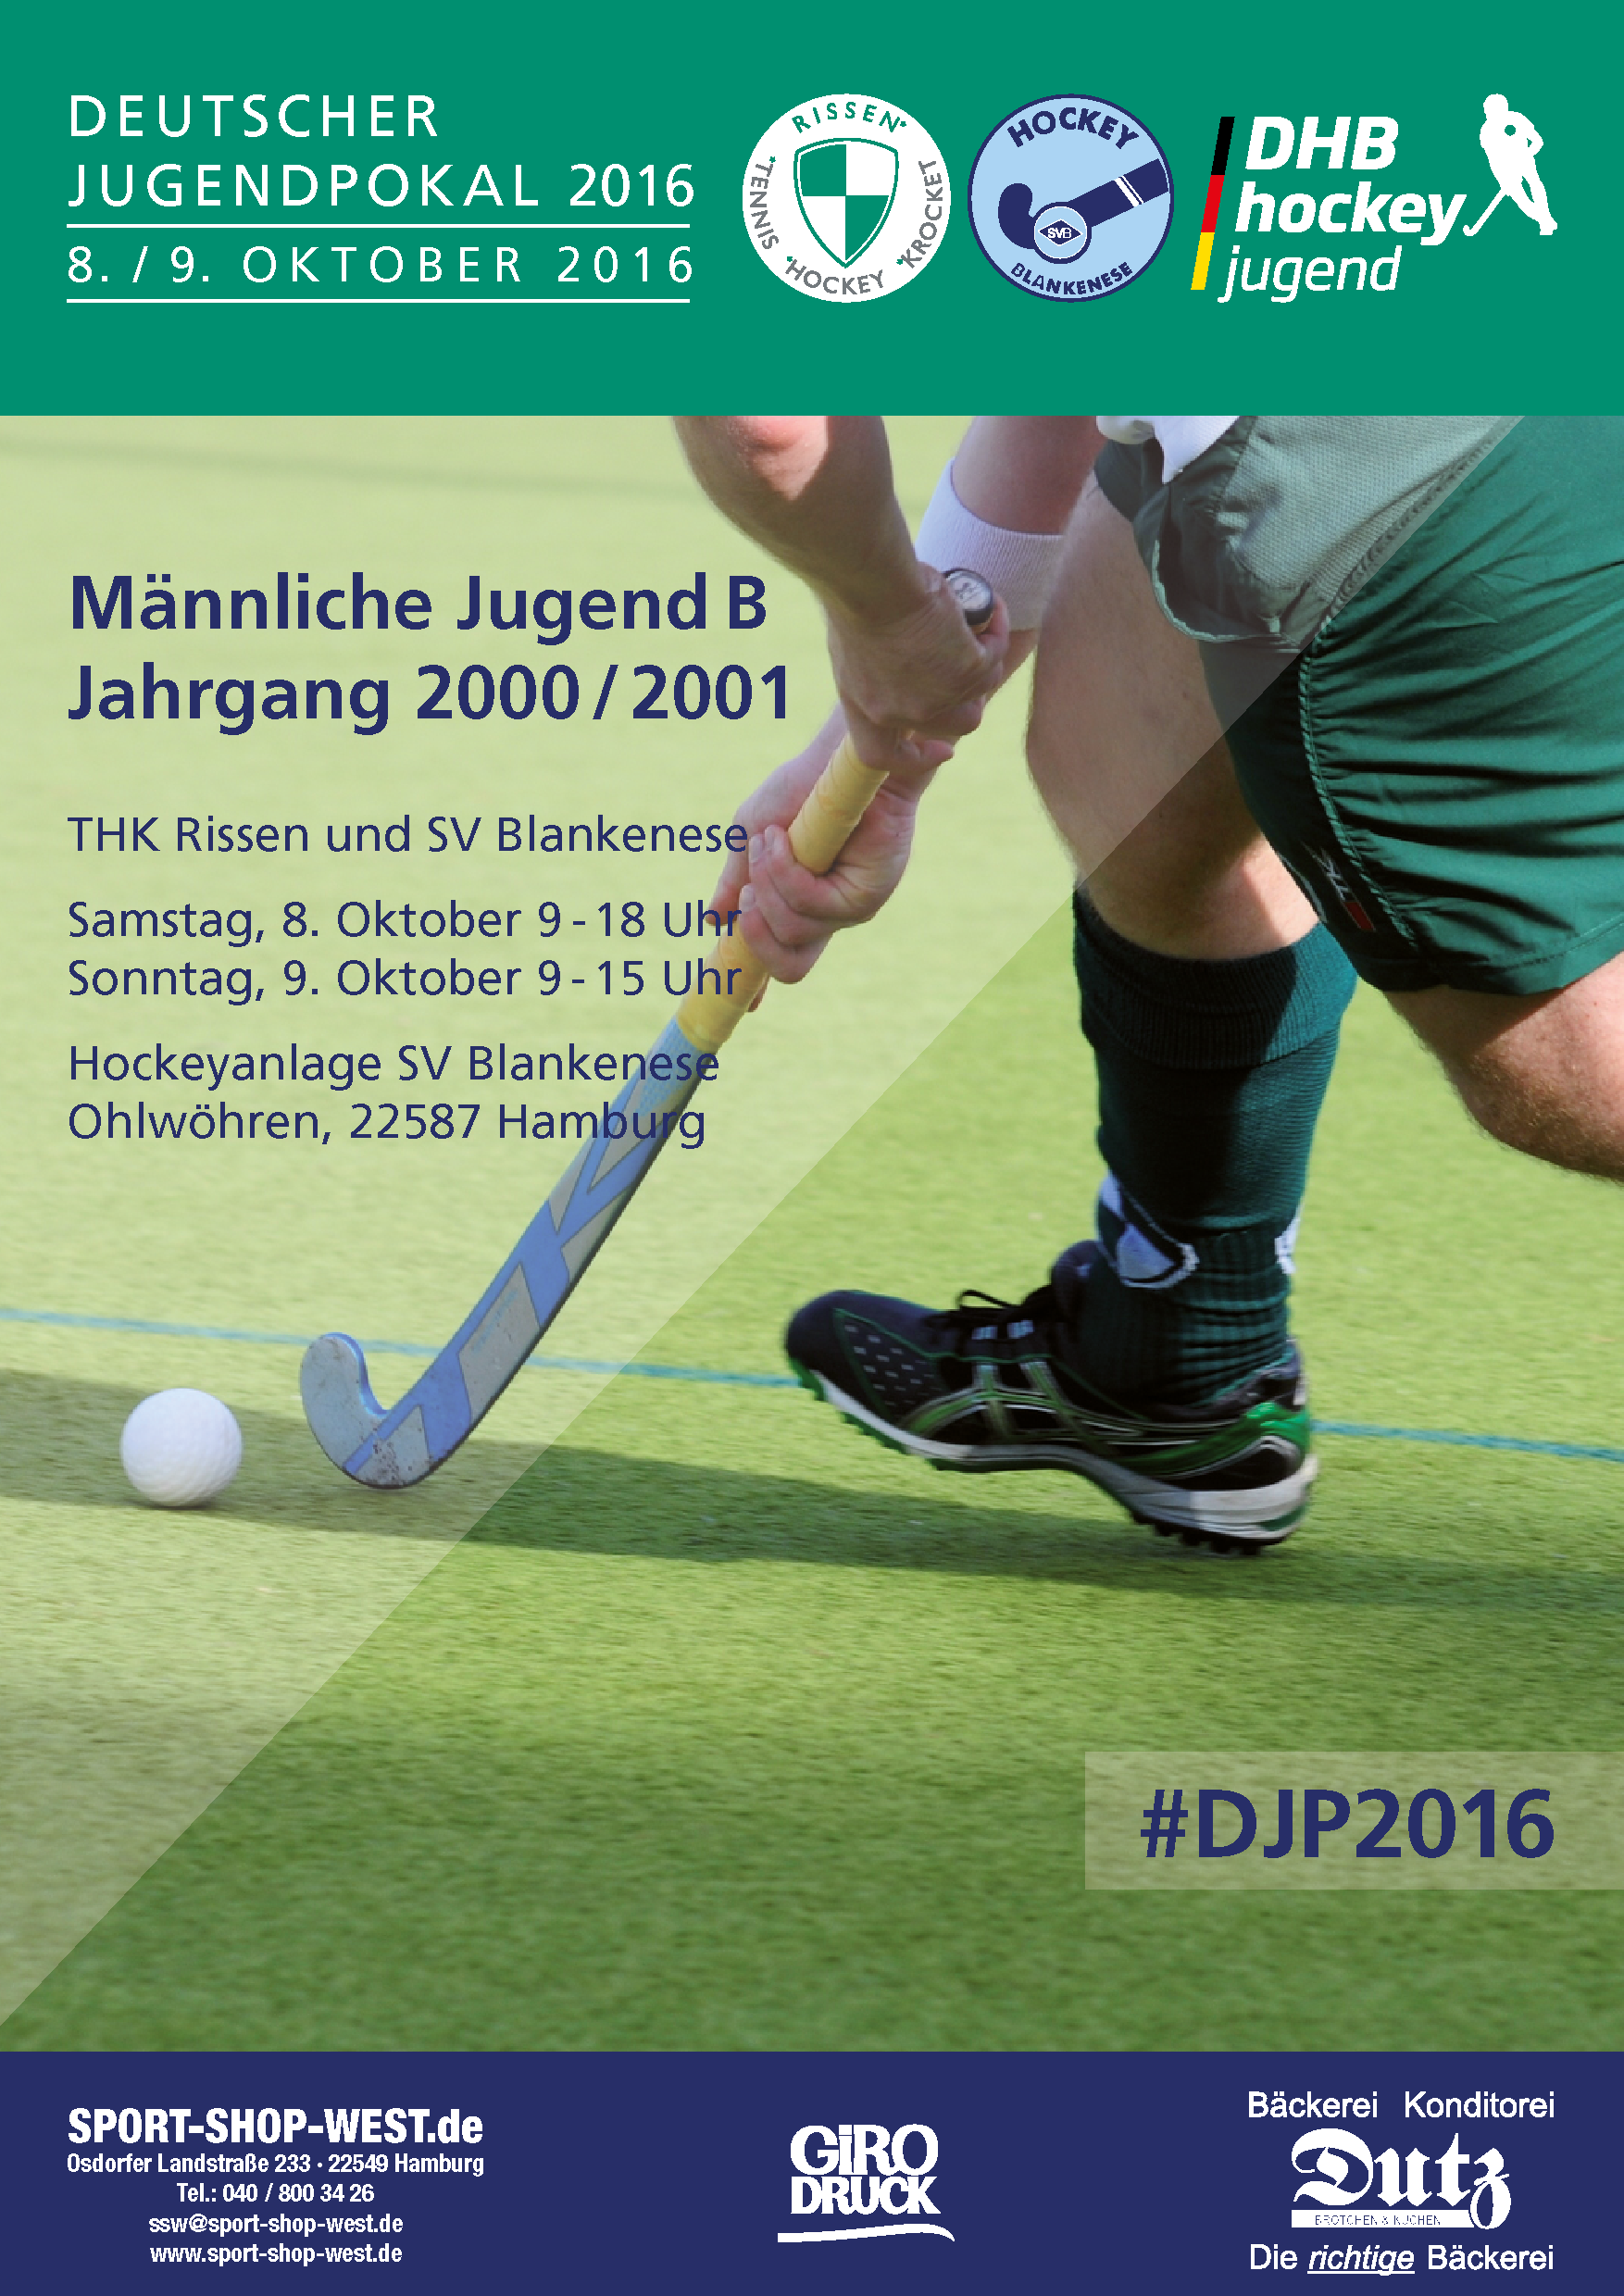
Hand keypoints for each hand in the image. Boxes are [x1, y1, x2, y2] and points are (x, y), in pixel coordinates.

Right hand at [710, 721, 931, 984]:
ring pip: (792, 930)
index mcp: (800, 906)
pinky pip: (810, 904)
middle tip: (748, 893)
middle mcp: (826, 915)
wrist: (838, 758)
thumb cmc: (800, 789)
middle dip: (756, 934)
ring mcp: (848, 909)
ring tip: (772, 840)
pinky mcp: (865, 894)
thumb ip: (735, 880)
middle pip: (790, 967)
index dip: (759, 986)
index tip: (744, 1005)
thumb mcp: (751, 834)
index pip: (781, 958)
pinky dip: (786, 872)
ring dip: (767, 883)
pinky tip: (785, 839)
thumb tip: (714, 921)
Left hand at [825, 570, 1008, 774]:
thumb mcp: (853, 644)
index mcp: (864, 710)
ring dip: (987, 660)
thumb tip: (901, 659)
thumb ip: (876, 668)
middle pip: (954, 725)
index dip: (919, 757)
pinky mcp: (967, 673)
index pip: (887, 757)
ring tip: (981, 623)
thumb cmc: (855, 596)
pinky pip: (994, 656)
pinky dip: (995, 630)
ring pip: (981, 691)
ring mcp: (937, 699)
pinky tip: (991, 606)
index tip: (945, 749)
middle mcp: (903, 714)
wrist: (874, 580)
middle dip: (969, 701)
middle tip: (972, 669)